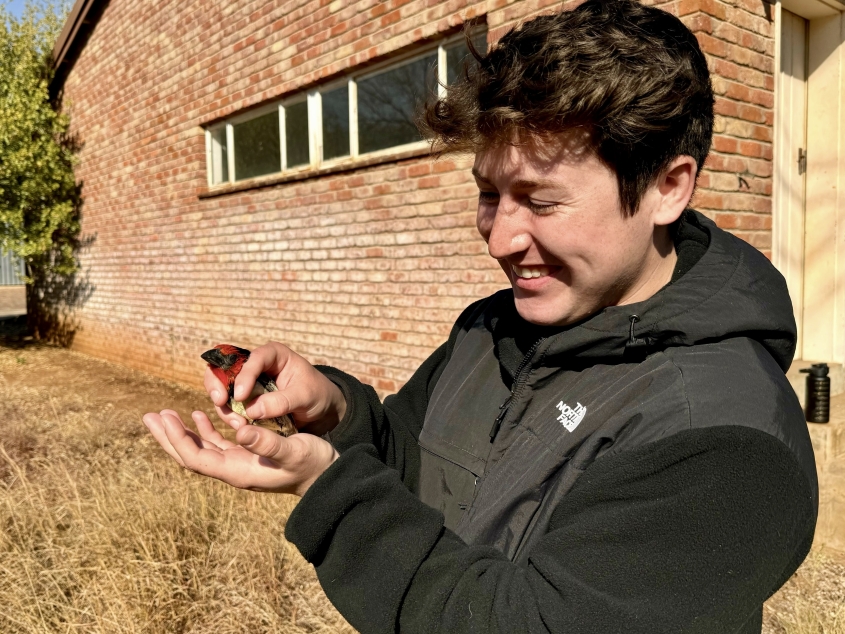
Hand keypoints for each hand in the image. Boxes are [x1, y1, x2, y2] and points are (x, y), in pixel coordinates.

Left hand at [142, 409, 338, 495]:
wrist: (327, 477)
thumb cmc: (312, 463)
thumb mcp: (292, 450)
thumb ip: (267, 441)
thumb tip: (240, 430)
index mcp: (238, 471)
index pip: (197, 457)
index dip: (178, 439)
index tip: (164, 418)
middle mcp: (233, 470)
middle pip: (190, 455)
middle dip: (168, 436)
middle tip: (149, 416)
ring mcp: (239, 464)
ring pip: (201, 448)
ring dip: (181, 432)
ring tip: (163, 414)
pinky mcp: (248, 456)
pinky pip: (218, 444)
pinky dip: (205, 430)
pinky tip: (200, 415)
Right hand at [205, 341, 346, 436]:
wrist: (322, 409)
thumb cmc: (317, 394)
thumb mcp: (304, 396)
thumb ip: (280, 401)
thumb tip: (251, 410)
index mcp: (273, 354)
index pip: (253, 359)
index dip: (244, 376)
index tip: (240, 396)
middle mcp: (257, 365)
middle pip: (226, 367)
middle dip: (218, 384)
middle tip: (220, 402)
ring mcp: (249, 382)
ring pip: (223, 387)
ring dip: (224, 405)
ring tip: (237, 423)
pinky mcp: (246, 399)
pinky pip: (229, 404)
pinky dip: (229, 414)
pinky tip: (239, 426)